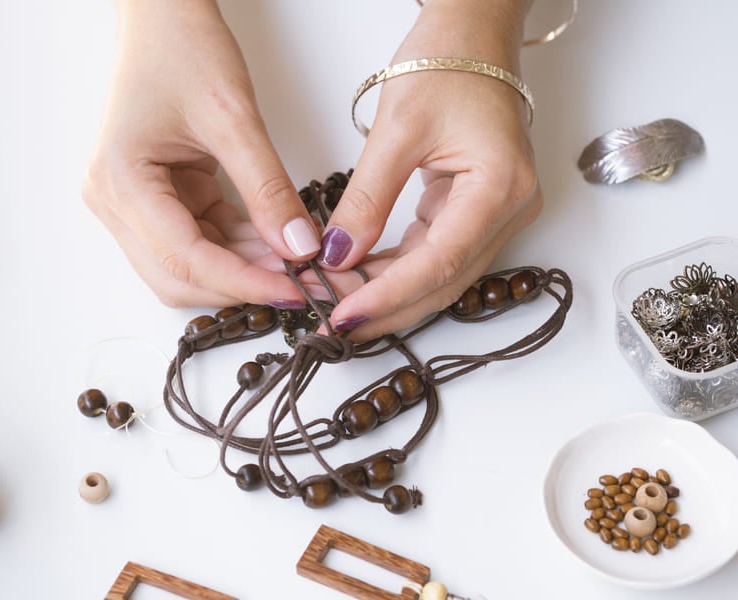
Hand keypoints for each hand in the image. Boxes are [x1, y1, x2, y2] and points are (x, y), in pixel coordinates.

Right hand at [82, 0, 318, 307]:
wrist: (162, 16)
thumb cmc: (181, 47)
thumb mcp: (233, 119)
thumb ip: (268, 189)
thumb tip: (299, 248)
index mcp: (121, 181)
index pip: (184, 259)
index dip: (243, 282)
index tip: (293, 290)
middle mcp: (115, 201)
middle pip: (178, 276)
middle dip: (240, 284)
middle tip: (298, 284)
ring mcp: (132, 203)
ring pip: (188, 265)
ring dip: (241, 268)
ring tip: (294, 263)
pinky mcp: (156, 198)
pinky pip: (198, 239)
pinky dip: (237, 246)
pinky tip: (274, 243)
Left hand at [315, 0, 541, 339]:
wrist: (474, 34)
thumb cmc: (448, 61)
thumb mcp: (397, 130)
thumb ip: (366, 199)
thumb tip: (336, 255)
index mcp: (500, 187)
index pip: (439, 262)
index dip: (388, 295)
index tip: (343, 316)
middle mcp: (509, 210)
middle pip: (443, 281)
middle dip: (386, 307)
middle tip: (334, 325)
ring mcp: (497, 214)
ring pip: (439, 276)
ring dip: (389, 294)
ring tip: (339, 305)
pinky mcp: (477, 211)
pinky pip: (436, 255)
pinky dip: (398, 271)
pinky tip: (362, 279)